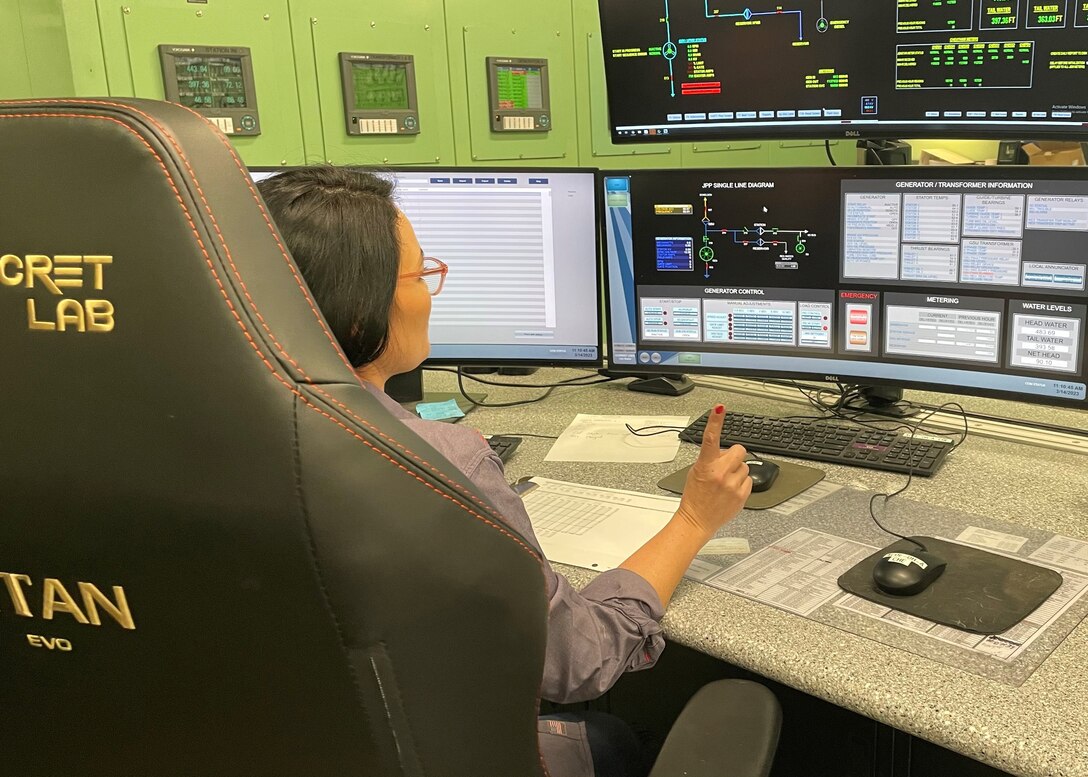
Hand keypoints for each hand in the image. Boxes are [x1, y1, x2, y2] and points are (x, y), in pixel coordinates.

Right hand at [675, 404, 751, 536]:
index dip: (715, 421)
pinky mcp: (742, 495)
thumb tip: (725, 453)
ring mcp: (733, 485)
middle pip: (739, 450)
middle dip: (734, 455)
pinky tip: (730, 490)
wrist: (697, 520)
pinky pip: (748, 480)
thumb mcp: (695, 472)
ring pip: (745, 466)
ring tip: (725, 482)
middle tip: (725, 465)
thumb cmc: (694, 497)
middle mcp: (721, 473)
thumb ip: (710, 460)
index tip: (719, 408)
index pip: (710, 438)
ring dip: (737, 470)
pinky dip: (741, 483)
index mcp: (706, 465)